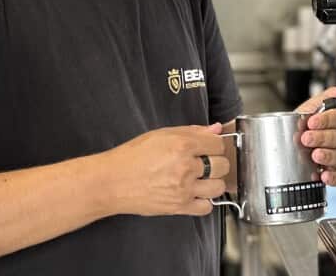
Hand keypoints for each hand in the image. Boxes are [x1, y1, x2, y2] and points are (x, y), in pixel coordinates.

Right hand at [104, 123, 229, 216]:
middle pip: (222, 165)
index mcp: (182, 145)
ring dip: (213, 182)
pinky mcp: (179, 207)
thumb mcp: (161, 135)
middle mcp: (186, 167)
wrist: (113, 182)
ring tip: (202, 179)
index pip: (218, 144)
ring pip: (219, 187)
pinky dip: (204, 201)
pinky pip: (206, 207)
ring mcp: (184, 189)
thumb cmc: (132, 157)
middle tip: (205, 162)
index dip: (215, 144)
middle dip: (217, 162)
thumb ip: (192, 131)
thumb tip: (216, 129)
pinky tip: (195, 194)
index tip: (209, 147)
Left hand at [297, 83, 335, 186]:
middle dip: (322, 138)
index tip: (311, 121)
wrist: (289, 144)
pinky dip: (333, 177)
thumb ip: (328, 96)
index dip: (326, 120)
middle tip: (306, 138)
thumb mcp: (311, 107)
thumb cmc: (303, 124)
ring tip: (314, 156)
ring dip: (328, 156)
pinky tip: (323, 175)